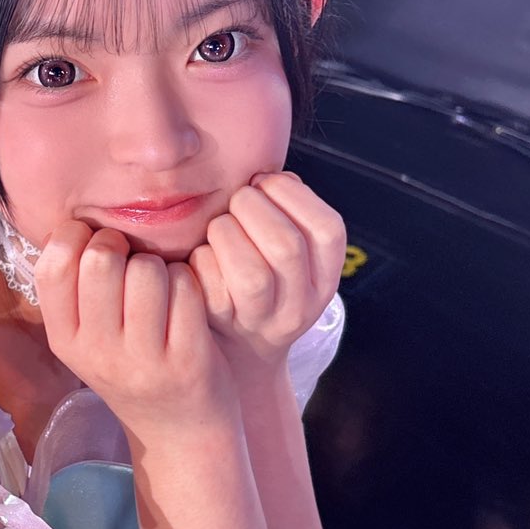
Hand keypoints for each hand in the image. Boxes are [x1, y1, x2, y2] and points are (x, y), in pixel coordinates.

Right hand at [34, 221, 237, 438]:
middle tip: (133, 263)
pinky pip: (185, 287)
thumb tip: (73, 222)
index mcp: (65, 341)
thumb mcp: (88, 341)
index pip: (52, 265)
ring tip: (162, 287)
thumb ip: (75, 291)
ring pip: (147, 269)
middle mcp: (97, 353)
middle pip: (101, 259)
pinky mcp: (186, 360)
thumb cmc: (133, 369)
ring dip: (160, 265)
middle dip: (122, 246)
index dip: (77, 237)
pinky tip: (186, 300)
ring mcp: (142, 360)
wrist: (180, 434)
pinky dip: (190, 281)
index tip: (96, 246)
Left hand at [188, 172, 345, 376]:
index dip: (294, 195)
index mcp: (323, 277)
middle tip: (237, 201)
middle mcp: (300, 305)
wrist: (232, 349)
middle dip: (253, 207)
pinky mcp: (223, 327)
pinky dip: (200, 259)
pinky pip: (210, 285)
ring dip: (226, 232)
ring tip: (219, 227)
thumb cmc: (255, 275)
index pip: (329, 230)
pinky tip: (202, 256)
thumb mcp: (283, 250)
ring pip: (250, 273)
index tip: (265, 182)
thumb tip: (270, 179)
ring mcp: (263, 321)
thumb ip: (286, 212)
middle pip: (286, 246)